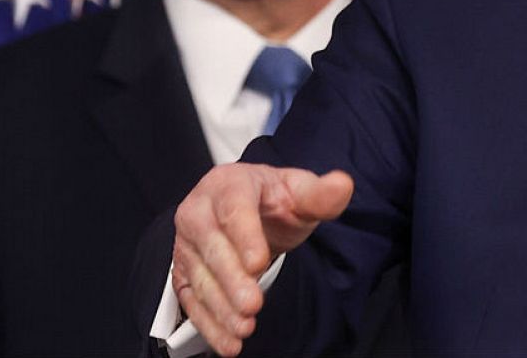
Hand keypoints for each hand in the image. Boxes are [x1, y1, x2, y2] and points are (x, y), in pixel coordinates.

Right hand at [170, 163, 353, 355]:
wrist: (251, 210)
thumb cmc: (274, 200)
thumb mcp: (300, 192)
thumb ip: (321, 194)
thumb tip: (342, 185)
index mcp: (228, 184)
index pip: (234, 208)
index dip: (244, 236)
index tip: (259, 263)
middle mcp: (199, 211)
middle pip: (212, 246)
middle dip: (231, 279)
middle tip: (253, 305)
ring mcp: (187, 244)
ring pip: (200, 277)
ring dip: (220, 307)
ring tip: (244, 328)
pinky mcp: (184, 272)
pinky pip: (192, 300)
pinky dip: (209, 324)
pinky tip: (228, 341)